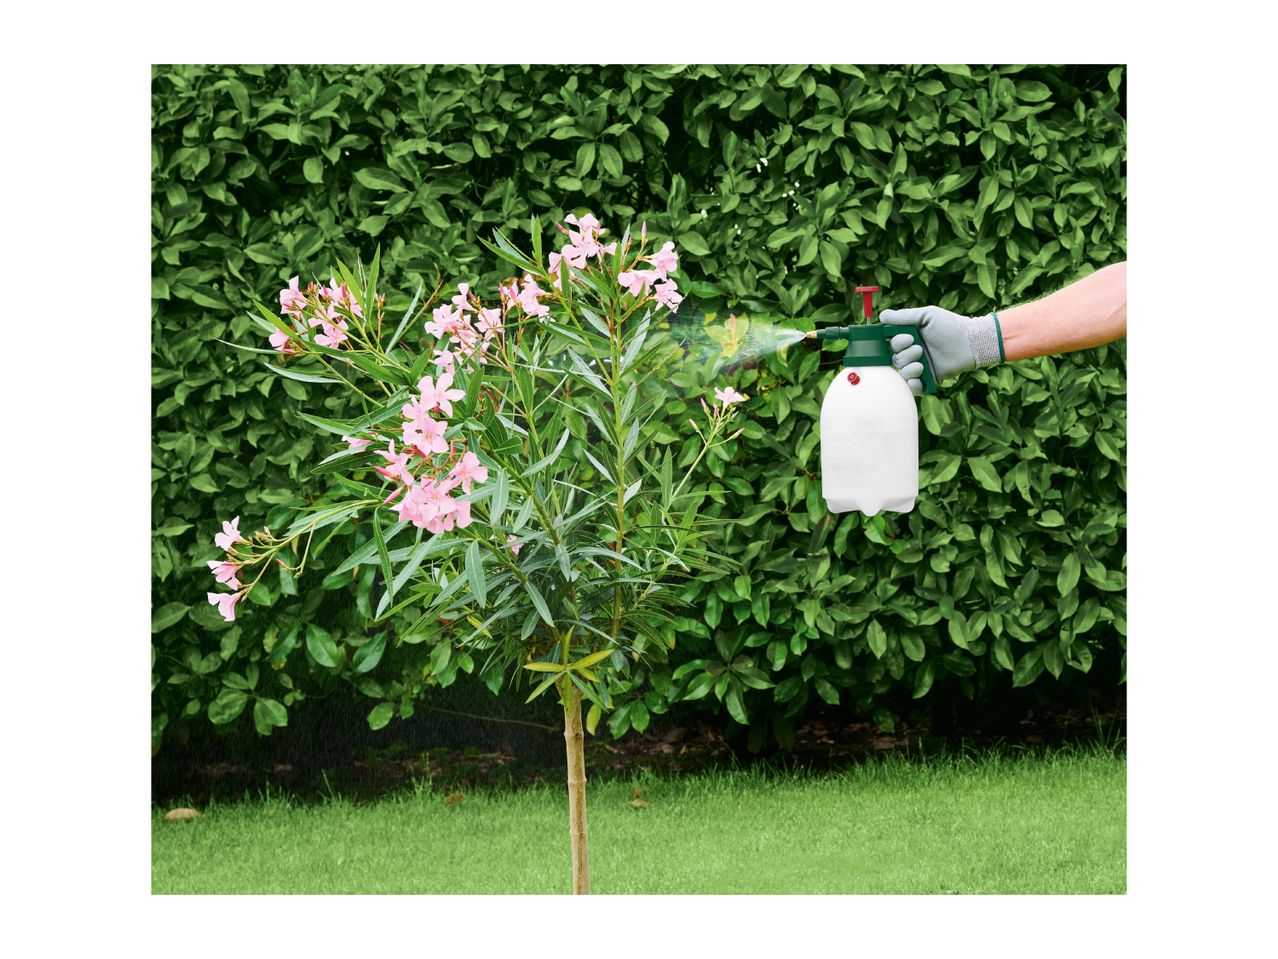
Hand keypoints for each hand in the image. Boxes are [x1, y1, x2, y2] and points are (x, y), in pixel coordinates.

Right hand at [879, 305, 1001, 394]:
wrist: (971, 342)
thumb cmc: (951, 325)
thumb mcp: (927, 315)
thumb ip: (904, 316)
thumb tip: (882, 315)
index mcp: (910, 337)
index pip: (891, 343)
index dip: (896, 342)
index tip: (908, 337)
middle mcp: (913, 353)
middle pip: (895, 358)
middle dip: (905, 354)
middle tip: (920, 348)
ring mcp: (921, 367)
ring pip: (902, 373)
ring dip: (908, 369)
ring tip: (921, 365)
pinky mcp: (929, 380)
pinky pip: (913, 388)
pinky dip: (912, 386)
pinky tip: (918, 379)